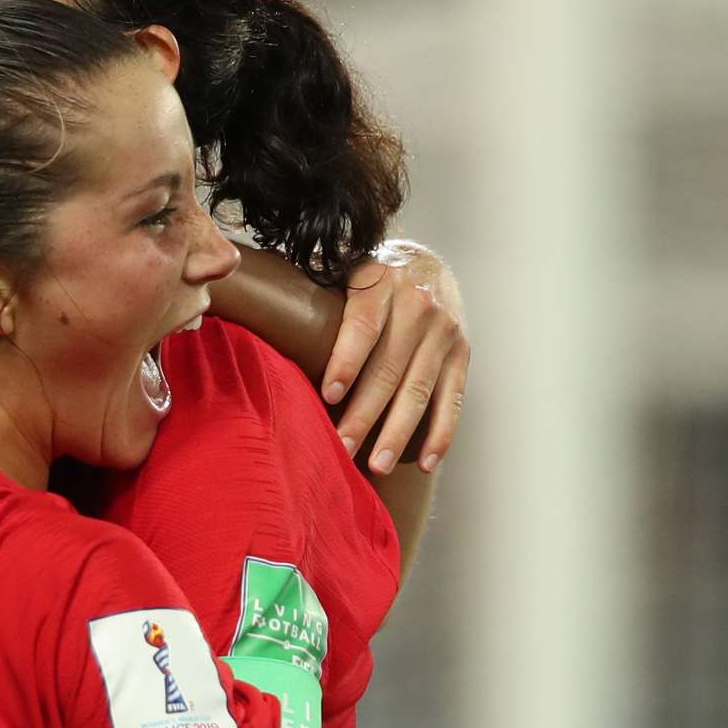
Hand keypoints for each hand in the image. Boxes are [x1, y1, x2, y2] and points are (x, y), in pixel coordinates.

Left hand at [322, 240, 468, 475]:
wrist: (424, 261)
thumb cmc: (364, 278)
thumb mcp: (341, 271)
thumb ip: (316, 294)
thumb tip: (266, 318)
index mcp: (381, 281)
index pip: (364, 325)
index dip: (346, 361)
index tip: (328, 395)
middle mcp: (418, 305)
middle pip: (388, 368)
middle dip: (364, 414)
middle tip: (341, 448)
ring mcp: (445, 331)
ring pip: (419, 389)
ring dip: (397, 433)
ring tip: (376, 466)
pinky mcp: (462, 353)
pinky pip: (453, 399)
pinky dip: (441, 434)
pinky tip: (425, 463)